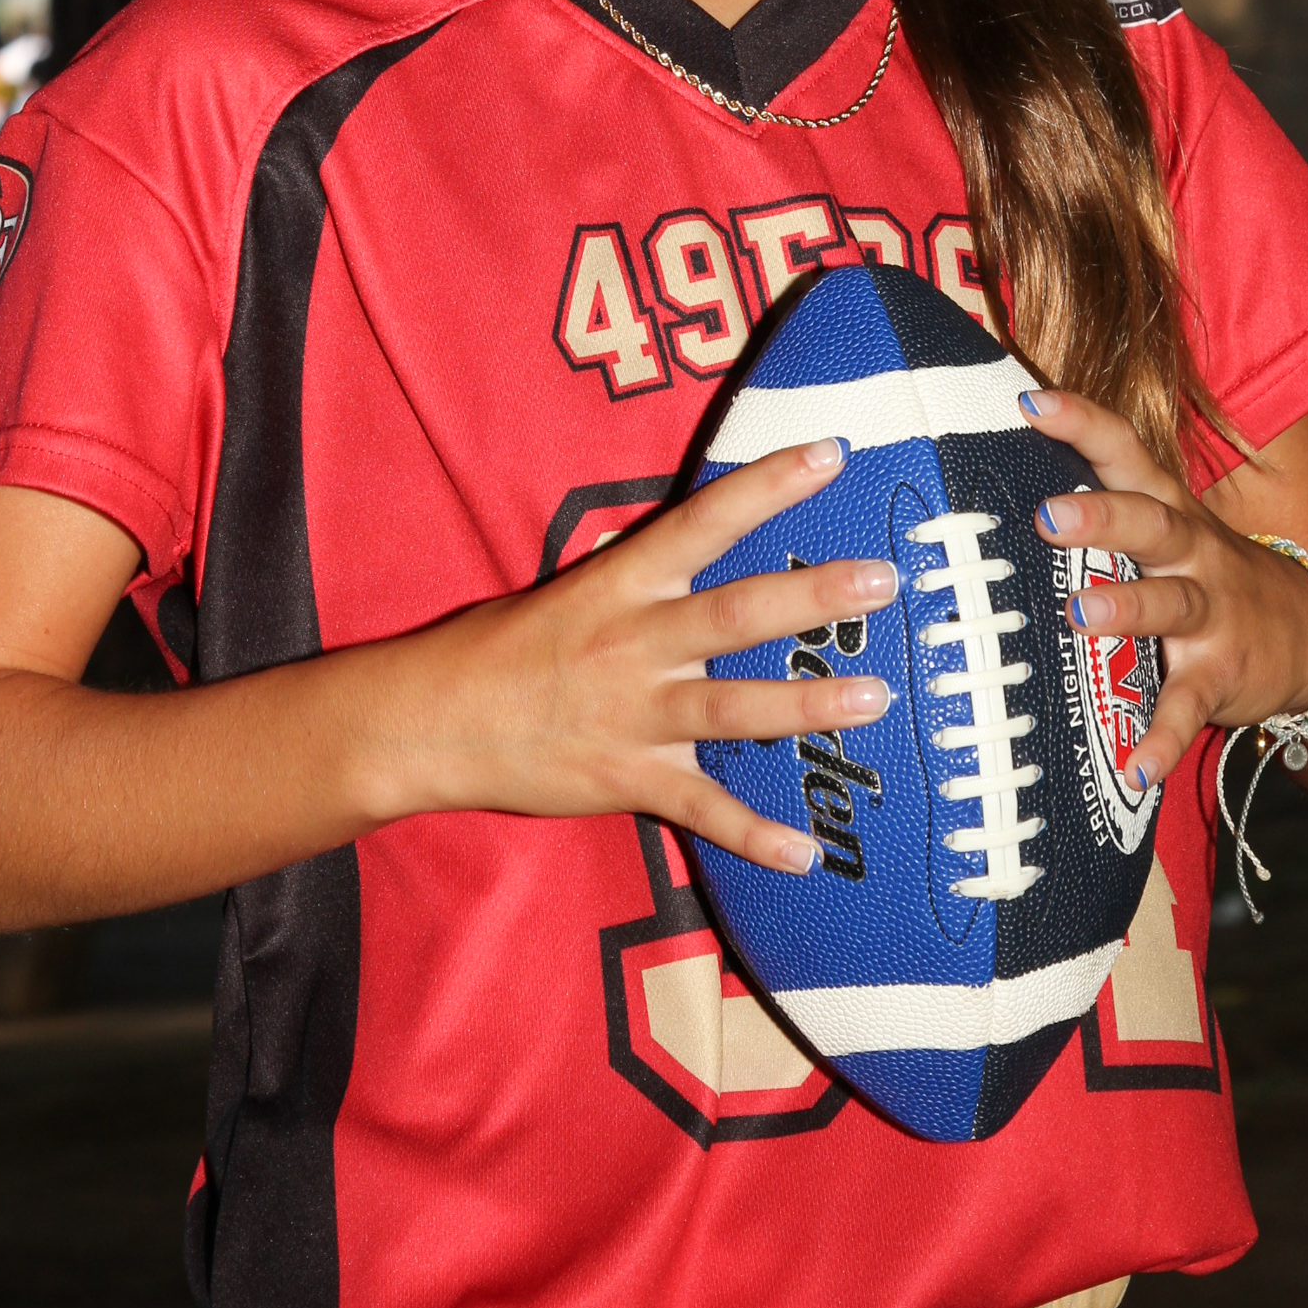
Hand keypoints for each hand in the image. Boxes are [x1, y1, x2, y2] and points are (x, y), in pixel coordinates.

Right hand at [383, 438, 895, 872]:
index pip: (703, 522)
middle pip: (734, 614)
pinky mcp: (624, 779)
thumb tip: (709, 551)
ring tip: (875, 697)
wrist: (425, 722)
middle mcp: (633, 643)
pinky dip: (752, 836)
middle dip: (811, 597)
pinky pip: (699, 811)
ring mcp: (631, 714)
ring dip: (806, 705)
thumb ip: (643, 582)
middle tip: (883, 581)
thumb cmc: (496, 649)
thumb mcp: (572, 593)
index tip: (830, 454)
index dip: (767, 485)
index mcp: (619, 585)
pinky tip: (805, 853)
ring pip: (731, 708)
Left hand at [1019, 388, 1307, 790]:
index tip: (1032, 400)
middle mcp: (1192, 552)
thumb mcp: (1170, 526)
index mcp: (1171, 509)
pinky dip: (1162, 737)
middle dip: (1101, 516)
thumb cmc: (1208, 571)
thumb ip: (1106, 500)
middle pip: (1149, 522)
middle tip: (1048, 514)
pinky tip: (1135, 767)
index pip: (1126, 452)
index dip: (1083, 423)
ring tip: (1080, 613)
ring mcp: (1212, 614)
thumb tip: (1003, 475)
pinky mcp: (1222, 674)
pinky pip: (1189, 706)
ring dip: (1127, 608)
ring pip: (1169, 604)